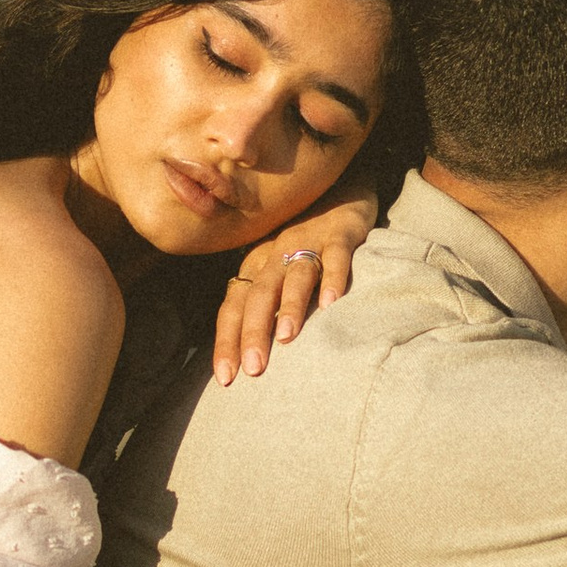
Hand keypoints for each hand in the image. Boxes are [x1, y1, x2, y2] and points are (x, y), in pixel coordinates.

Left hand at [214, 190, 378, 383]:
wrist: (338, 188)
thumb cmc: (304, 240)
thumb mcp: (277, 267)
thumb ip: (265, 302)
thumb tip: (250, 355)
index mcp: (256, 266)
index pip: (234, 306)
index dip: (227, 340)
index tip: (226, 378)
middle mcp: (276, 254)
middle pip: (259, 295)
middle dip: (254, 332)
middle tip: (254, 369)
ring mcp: (308, 241)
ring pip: (295, 276)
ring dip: (289, 306)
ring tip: (287, 338)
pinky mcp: (340, 234)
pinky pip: (336, 256)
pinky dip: (334, 278)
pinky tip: (332, 303)